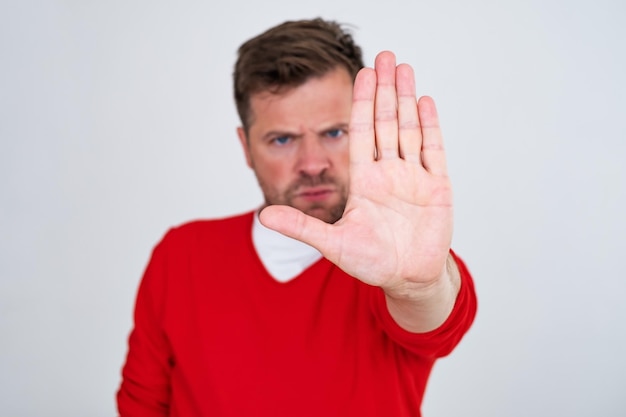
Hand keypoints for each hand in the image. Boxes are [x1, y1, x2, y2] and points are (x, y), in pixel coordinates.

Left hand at [260, 51, 453, 300]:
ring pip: (409, 129)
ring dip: (406, 99)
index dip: (361, 103)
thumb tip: (262, 216)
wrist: (407, 278)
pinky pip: (433, 150)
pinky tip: (425, 102)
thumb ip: (301, 227)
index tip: (361, 74)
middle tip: (384, 57)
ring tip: (403, 69)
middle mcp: (388, 173)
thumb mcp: (333, 244)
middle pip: (386, 122)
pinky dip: (430, 126)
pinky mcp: (437, 187)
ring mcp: (413, 177)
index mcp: (365, 181)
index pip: (362, 133)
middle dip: (385, 90)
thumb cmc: (371, 262)